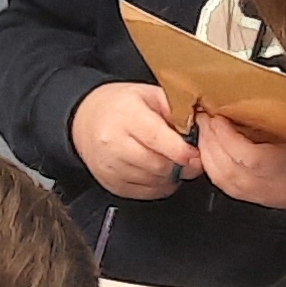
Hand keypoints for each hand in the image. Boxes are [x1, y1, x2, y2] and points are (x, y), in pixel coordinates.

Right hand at [71, 82, 200, 200]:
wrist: (86, 120)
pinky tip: (160, 172)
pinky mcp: (110, 183)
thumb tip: (199, 125)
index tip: (195, 153)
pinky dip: (159, 186)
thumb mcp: (148, 94)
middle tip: (190, 158)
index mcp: (125, 115)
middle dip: (180, 165)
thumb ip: (174, 107)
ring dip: (170, 175)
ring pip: (153, 181)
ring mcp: (110, 166)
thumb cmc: (120, 106)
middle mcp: (113, 142)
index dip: (180, 150)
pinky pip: (144, 193)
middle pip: (157, 164)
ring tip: (172, 161)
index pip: (156, 138)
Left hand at [194, 112, 285, 211]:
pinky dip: (213, 166)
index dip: (228, 138)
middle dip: (212, 141)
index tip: (218, 117)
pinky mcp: (259, 200)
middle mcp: (280, 188)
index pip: (253, 159)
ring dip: (208, 153)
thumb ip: (285, 111)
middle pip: (232, 170)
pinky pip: (227, 186)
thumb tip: (251, 93)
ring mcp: (268, 197)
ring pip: (225, 181)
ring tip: (205, 130)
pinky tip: (211, 149)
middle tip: (204, 117)